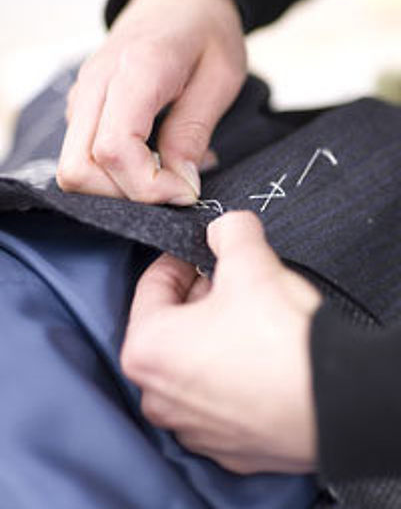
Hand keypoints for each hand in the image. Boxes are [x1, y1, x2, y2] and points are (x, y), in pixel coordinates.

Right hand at [57, 0, 246, 204]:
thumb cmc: (207, 32)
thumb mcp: (221, 78)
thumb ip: (193, 132)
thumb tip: (179, 185)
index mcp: (135, 69)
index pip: (114, 149)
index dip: (149, 187)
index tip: (188, 190)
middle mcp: (96, 83)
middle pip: (78, 169)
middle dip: (126, 195)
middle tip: (175, 187)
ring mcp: (82, 95)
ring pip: (75, 168)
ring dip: (120, 187)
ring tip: (168, 169)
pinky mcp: (83, 108)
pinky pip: (85, 157)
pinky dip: (117, 173)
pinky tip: (153, 157)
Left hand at [121, 211, 320, 473]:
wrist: (337, 401)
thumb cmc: (279, 338)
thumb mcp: (250, 261)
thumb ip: (228, 231)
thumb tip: (224, 228)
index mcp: (146, 349)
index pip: (152, 285)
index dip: (180, 260)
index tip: (199, 254)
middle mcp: (158, 396)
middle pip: (171, 327)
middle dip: (198, 298)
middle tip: (230, 282)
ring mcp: (193, 427)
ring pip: (193, 364)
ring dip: (214, 338)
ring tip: (250, 320)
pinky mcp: (227, 448)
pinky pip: (219, 397)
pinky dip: (232, 375)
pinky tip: (260, 360)